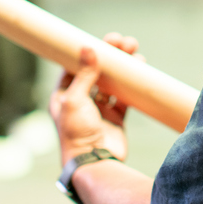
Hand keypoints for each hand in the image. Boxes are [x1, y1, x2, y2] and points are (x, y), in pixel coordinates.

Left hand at [48, 33, 139, 165]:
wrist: (95, 163)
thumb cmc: (76, 134)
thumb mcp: (75, 100)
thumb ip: (84, 74)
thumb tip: (87, 48)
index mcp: (63, 97)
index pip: (74, 67)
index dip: (87, 52)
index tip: (101, 40)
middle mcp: (80, 102)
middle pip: (95, 71)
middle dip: (109, 56)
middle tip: (123, 41)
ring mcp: (98, 110)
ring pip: (111, 81)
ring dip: (122, 67)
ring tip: (135, 51)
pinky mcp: (115, 117)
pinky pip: (124, 96)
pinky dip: (131, 83)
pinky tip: (139, 70)